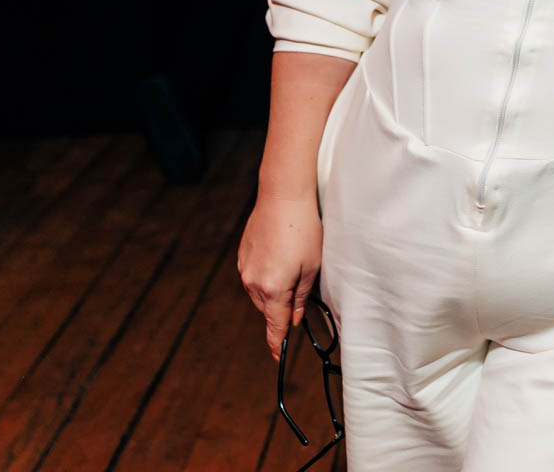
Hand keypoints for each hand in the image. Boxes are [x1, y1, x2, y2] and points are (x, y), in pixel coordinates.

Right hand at [237, 192, 323, 358]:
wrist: (282, 196)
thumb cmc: (304, 230)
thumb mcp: (312, 267)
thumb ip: (300, 297)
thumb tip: (293, 318)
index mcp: (272, 289)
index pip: (274, 325)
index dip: (275, 343)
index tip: (276, 357)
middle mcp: (252, 282)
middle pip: (268, 308)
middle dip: (282, 307)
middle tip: (300, 287)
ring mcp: (244, 268)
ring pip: (260, 292)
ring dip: (274, 289)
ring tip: (292, 264)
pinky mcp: (242, 255)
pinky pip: (254, 275)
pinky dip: (266, 274)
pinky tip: (280, 255)